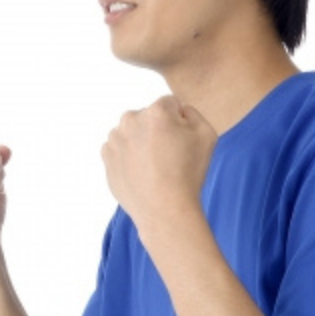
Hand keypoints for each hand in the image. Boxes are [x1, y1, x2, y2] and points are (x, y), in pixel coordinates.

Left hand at [101, 96, 216, 242]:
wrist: (164, 211)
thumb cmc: (188, 174)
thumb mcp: (207, 134)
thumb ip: (192, 112)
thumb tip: (178, 110)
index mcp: (155, 111)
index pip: (171, 104)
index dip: (181, 123)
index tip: (182, 142)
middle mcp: (130, 120)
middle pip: (149, 117)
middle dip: (158, 130)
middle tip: (169, 156)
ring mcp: (115, 140)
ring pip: (133, 133)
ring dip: (142, 142)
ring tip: (155, 167)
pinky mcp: (107, 158)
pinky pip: (121, 150)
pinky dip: (130, 157)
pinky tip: (143, 173)